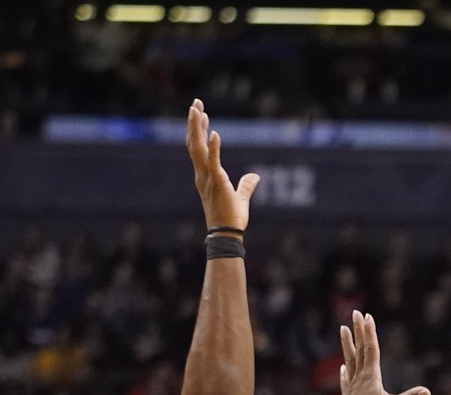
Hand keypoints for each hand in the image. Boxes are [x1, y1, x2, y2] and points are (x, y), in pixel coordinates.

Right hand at [186, 98, 258, 231]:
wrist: (228, 236)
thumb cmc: (231, 220)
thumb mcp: (240, 198)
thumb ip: (246, 186)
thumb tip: (255, 177)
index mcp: (205, 177)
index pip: (199, 149)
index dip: (199, 131)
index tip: (201, 114)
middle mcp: (202, 175)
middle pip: (194, 144)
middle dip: (194, 123)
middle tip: (195, 103)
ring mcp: (207, 178)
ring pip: (198, 149)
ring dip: (197, 128)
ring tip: (197, 109)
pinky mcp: (217, 183)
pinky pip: (213, 162)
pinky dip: (214, 148)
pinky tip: (215, 133)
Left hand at [335, 311, 430, 394]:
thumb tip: (427, 392)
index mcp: (371, 375)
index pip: (371, 348)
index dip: (369, 332)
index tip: (367, 316)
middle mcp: (360, 376)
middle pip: (360, 348)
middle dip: (358, 330)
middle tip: (355, 313)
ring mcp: (353, 385)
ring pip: (350, 359)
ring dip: (347, 343)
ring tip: (343, 329)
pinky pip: (346, 378)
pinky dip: (345, 370)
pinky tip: (343, 366)